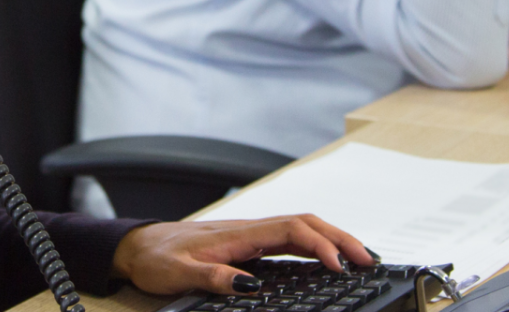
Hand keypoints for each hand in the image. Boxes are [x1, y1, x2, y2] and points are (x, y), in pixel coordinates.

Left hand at [110, 215, 372, 295]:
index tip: (339, 266)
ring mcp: (253, 236)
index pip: (291, 229)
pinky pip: (291, 241)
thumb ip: (213, 277)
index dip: (319, 245)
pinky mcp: (250, 245)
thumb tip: (248, 284)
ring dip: (333, 240)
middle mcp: (251, 229)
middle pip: (307, 224)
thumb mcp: (180, 273)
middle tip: (369, 260)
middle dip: (340, 238)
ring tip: (361, 259)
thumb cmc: (158, 258)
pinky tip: (328, 262)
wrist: (139, 246)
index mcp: (240, 233)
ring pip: (302, 230)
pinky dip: (316, 248)